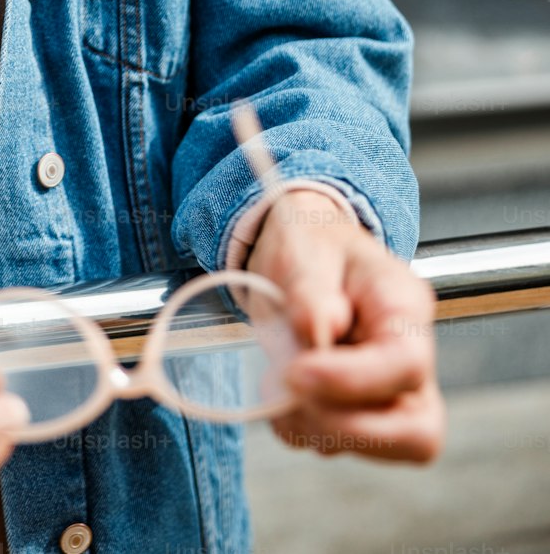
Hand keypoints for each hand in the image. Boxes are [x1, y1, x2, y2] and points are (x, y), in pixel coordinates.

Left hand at [246, 189, 445, 463]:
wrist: (301, 253)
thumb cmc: (310, 244)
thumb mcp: (302, 248)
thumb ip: (311, 289)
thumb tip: (319, 331)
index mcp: (404, 304)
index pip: (405, 363)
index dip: (353, 381)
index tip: (295, 371)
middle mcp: (412, 355)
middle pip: (417, 428)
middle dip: (344, 426)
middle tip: (286, 390)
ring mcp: (393, 391)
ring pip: (380, 447)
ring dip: (315, 427)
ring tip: (275, 381)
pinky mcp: (365, 413)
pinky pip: (341, 446)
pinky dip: (302, 431)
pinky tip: (280, 395)